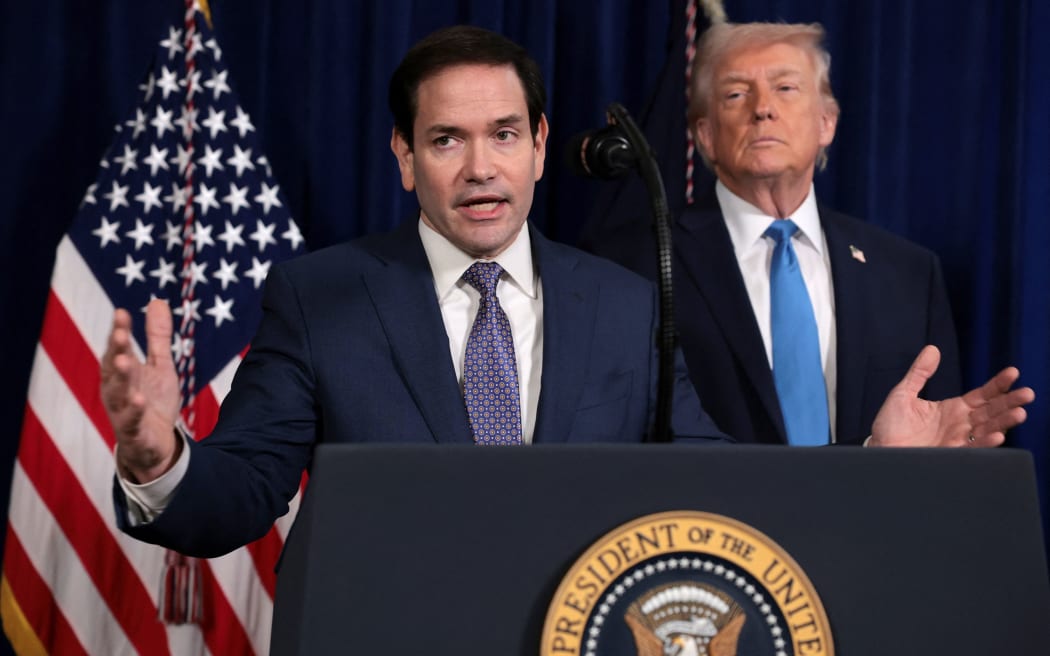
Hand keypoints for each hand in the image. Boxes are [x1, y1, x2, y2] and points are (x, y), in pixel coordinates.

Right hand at [100, 299, 181, 481]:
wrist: (155, 445)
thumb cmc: (152, 401)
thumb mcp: (160, 366)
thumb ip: (157, 336)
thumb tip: (157, 300)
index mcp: (122, 372)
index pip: (119, 348)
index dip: (119, 331)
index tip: (121, 312)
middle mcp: (117, 390)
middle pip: (114, 368)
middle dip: (116, 351)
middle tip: (118, 334)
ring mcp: (122, 411)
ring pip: (117, 394)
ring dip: (121, 379)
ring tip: (126, 362)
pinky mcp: (133, 432)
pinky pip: (131, 422)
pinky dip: (134, 412)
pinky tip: (139, 400)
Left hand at [869, 345, 1034, 446]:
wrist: (878, 450)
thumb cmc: (890, 425)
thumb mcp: (903, 393)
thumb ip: (919, 373)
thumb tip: (932, 349)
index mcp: (953, 408)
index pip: (982, 394)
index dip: (998, 384)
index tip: (1013, 373)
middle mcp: (960, 424)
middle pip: (992, 411)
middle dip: (1010, 402)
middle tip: (1027, 394)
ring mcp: (958, 440)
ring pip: (988, 429)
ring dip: (1005, 422)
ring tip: (1020, 413)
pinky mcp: (951, 455)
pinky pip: (973, 448)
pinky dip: (986, 442)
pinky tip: (998, 435)